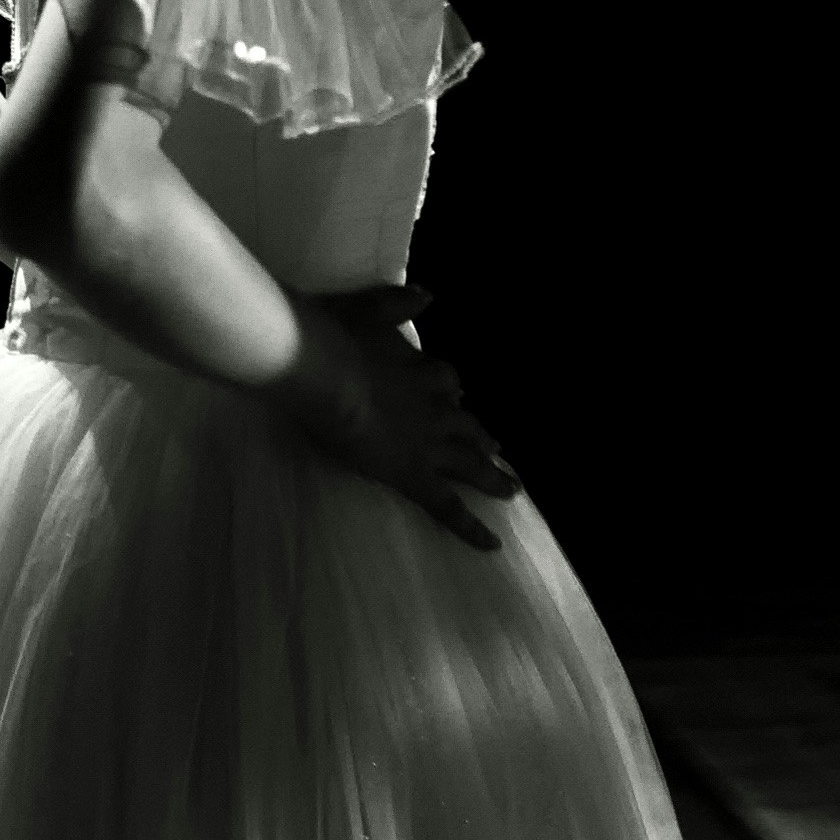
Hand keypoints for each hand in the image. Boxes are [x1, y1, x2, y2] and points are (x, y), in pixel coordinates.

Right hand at [283, 283, 517, 551]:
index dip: (450, 391)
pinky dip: (471, 527)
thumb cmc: (336, 337)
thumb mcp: (367, 307)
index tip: (455, 395)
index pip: (445, 383)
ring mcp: (428, 445)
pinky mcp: (415, 476)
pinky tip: (491, 545)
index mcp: (420, 370)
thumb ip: (397, 303)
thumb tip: (426, 294)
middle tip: (498, 447)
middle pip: (467, 426)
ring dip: (493, 476)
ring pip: (470, 464)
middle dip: (483, 438)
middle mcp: (433, 409)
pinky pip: (449, 507)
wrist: (327, 370)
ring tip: (512, 490)